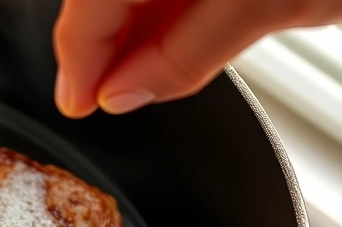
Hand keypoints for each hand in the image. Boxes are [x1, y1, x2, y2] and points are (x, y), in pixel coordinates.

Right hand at [53, 0, 341, 117]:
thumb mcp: (263, 1)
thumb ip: (183, 53)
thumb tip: (123, 92)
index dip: (78, 54)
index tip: (78, 101)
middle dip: (102, 47)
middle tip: (102, 96)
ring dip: (132, 40)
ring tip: (136, 81)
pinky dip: (166, 24)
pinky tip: (166, 50)